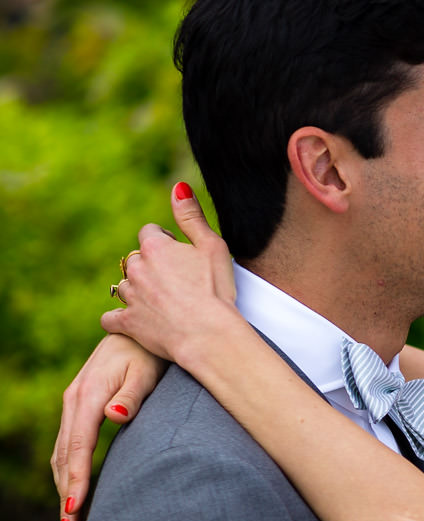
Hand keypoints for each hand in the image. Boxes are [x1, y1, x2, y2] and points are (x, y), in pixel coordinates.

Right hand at [52, 335, 165, 520]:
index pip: (78, 445)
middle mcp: (74, 401)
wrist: (137, 330)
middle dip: (65, 492)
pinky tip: (74, 489)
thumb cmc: (149, 352)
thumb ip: (132, 396)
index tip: (74, 508)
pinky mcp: (80, 406)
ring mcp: (73, 403)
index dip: (75, 478)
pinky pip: (69, 443)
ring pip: (62, 451)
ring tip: (70, 519)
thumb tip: (113, 417)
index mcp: (88, 396)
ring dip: (63, 484)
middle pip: (64, 455)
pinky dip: (68, 469)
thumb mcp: (146, 371)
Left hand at [100, 184, 238, 372]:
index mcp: (155, 247)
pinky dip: (118, 318)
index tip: (180, 255)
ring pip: (125, 286)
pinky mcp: (127, 322)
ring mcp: (129, 296)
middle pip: (135, 260)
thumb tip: (178, 187)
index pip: (149, 233)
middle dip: (151, 267)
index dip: (165, 242)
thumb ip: (191, 216)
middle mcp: (136, 268)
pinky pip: (110, 317)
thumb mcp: (212, 246)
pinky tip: (130, 320)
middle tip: (175, 281)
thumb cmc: (216, 290)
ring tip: (160, 302)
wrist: (209, 334)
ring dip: (137, 291)